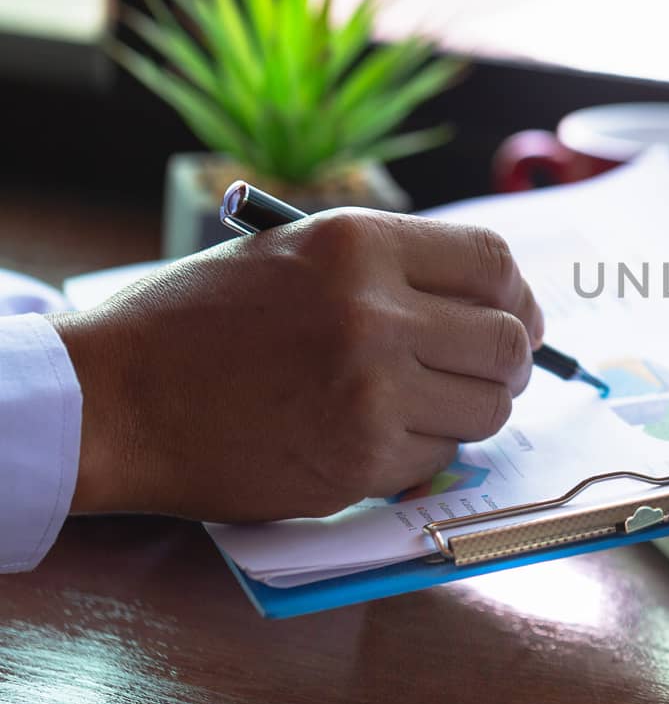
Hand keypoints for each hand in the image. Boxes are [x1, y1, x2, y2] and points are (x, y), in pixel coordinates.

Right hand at [49, 210, 542, 521]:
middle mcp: (375, 312)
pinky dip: (420, 451)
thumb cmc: (198, 323)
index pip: (493, 262)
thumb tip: (491, 303)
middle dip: (510, 362)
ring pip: (487, 406)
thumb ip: (390, 271)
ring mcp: (372, 390)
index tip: (514, 316)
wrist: (116, 399)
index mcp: (359, 244)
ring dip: (469, 410)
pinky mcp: (361, 459)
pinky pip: (438, 455)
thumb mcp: (295, 256)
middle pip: (508, 340)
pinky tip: (372, 436)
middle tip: (486, 373)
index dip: (517, 295)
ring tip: (425, 405)